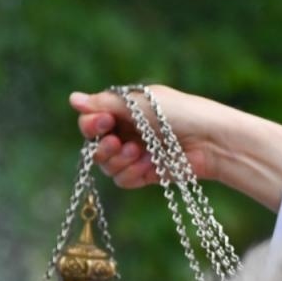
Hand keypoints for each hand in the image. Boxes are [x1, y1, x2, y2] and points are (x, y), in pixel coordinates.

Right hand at [69, 85, 221, 188]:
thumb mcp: (138, 104)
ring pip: (107, 166)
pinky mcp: (146, 174)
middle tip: (118, 142)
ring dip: (118, 162)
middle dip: (103, 147)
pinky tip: (148, 166)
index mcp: (124, 110)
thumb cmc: (178, 113)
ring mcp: (136, 154)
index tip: (105, 121)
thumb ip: (103, 104)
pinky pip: (123, 181)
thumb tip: (72, 99)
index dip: (92, 124)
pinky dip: (132, 174)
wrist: (209, 139)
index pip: (91, 120)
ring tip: (138, 153)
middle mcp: (127, 131)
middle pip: (95, 146)